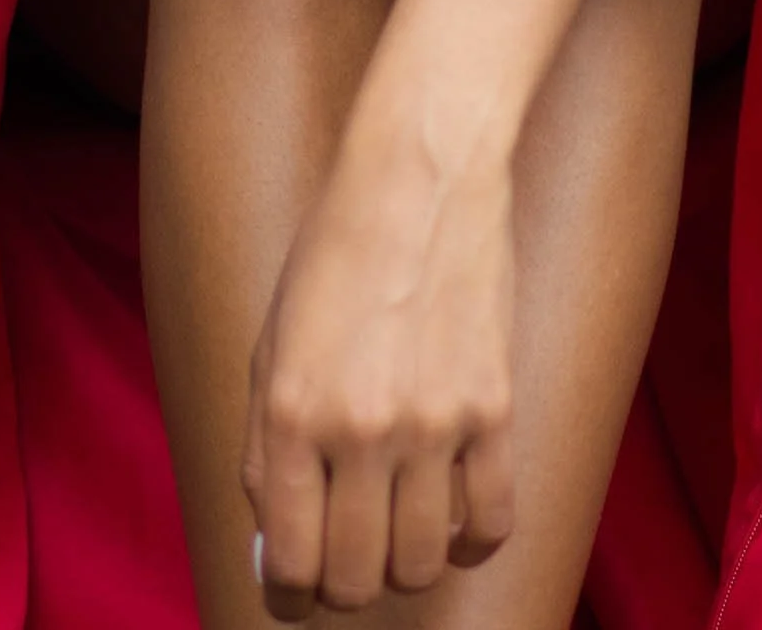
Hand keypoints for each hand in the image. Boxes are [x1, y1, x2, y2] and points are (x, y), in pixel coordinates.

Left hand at [243, 127, 516, 615]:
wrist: (418, 174)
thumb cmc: (335, 255)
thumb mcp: (270, 347)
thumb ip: (267, 452)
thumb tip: (281, 549)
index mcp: (291, 414)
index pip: (289, 566)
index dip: (290, 597)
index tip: (297, 590)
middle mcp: (359, 428)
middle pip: (357, 582)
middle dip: (345, 587)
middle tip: (348, 557)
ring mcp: (433, 421)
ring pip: (423, 564)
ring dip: (406, 563)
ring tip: (399, 528)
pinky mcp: (494, 406)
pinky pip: (492, 523)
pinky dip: (473, 540)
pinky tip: (454, 517)